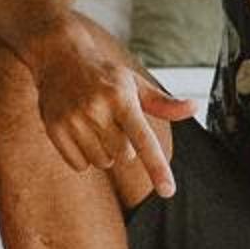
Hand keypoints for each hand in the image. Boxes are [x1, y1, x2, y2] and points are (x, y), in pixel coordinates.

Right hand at [26, 13, 195, 204]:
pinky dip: (84, 156)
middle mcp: (96, 108)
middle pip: (124, 156)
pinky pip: (80, 165)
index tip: (168, 191)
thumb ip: (163, 102)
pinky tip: (79, 131)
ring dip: (104, 151)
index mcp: (120, 97)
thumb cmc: (104, 74)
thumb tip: (195, 107)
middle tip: (112, 121)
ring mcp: (73, 119)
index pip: (143, 139)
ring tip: (94, 124)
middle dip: (124, 146)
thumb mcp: (134, 83)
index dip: (157, 167)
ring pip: (102, 162)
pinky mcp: (54, 129)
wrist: (58, 57)